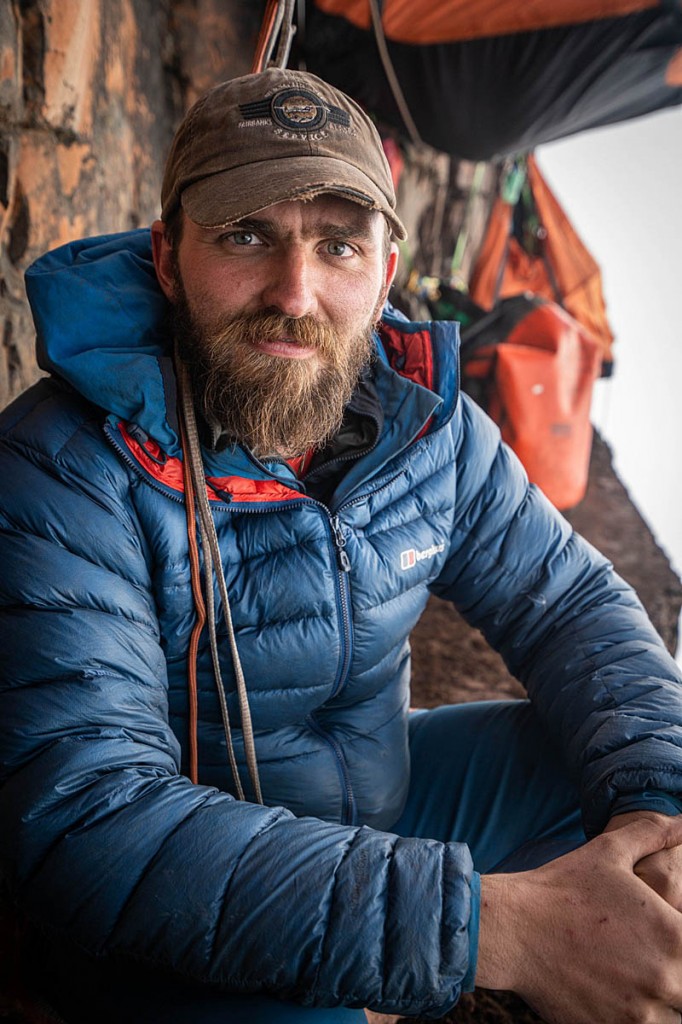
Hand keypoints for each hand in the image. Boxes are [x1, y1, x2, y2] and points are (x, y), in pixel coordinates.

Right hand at [476, 815, 681, 1023]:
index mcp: (675, 935)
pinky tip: (613, 993)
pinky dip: (635, 1016)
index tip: (663, 937)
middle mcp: (665, 979)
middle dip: (675, 975)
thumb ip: (653, 833)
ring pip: (672, 1015)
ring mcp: (641, 1013)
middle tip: (641, 955)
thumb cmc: (563, 887)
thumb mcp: (610, 851)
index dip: (681, 941)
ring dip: (661, 1001)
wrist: (513, 929)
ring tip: (629, 976)